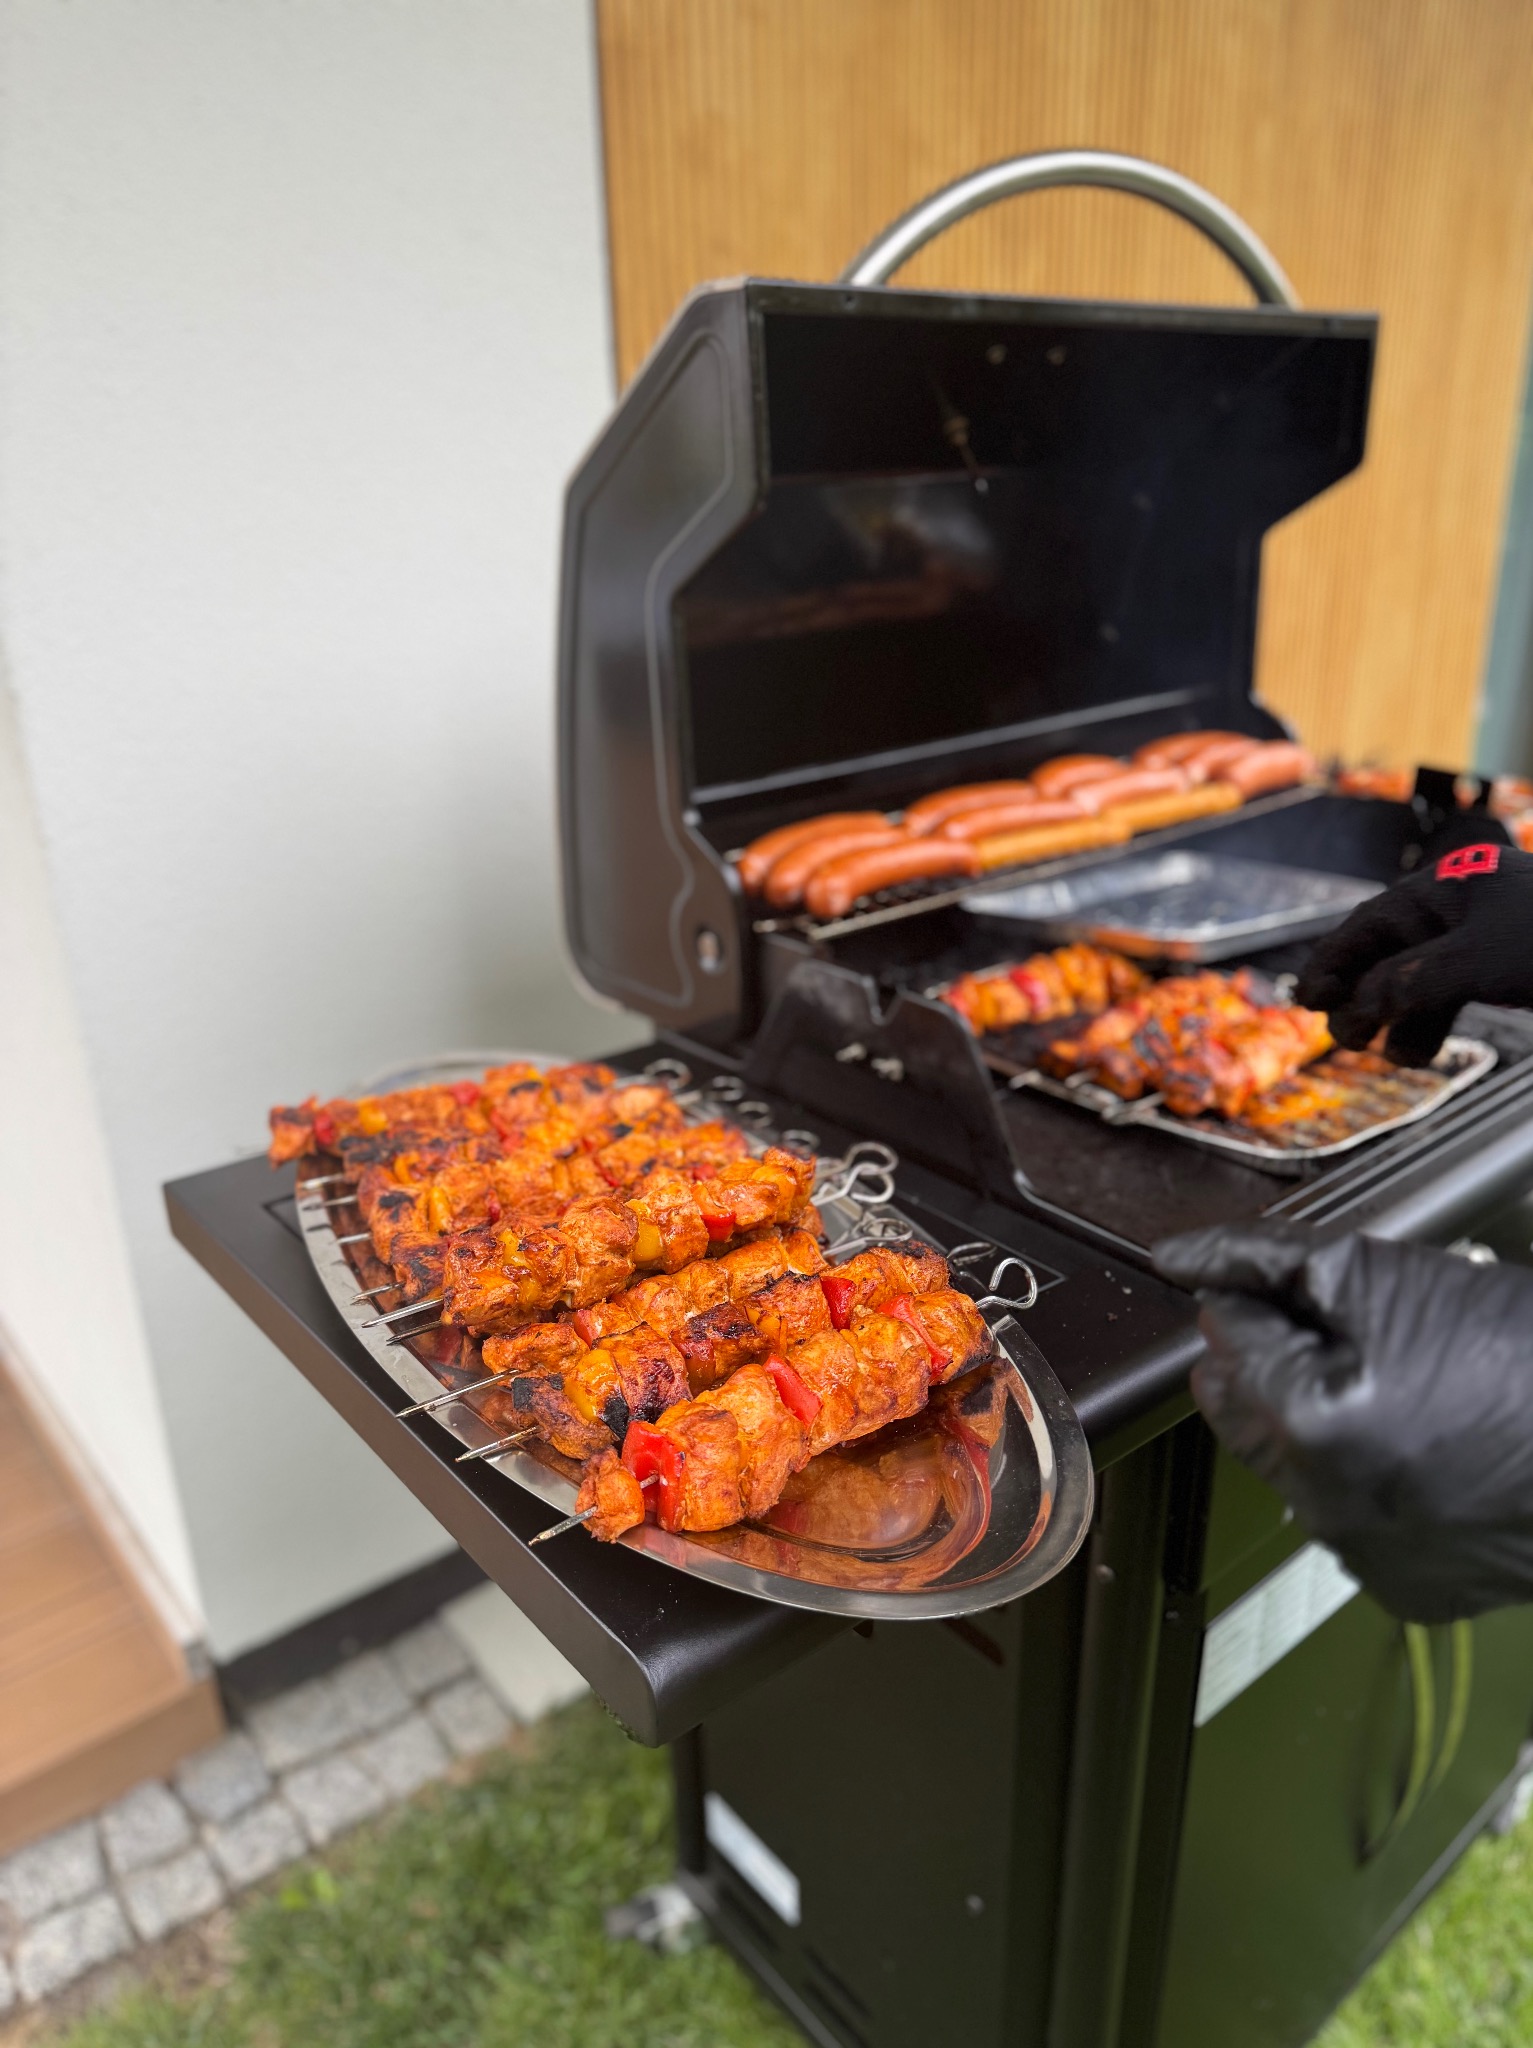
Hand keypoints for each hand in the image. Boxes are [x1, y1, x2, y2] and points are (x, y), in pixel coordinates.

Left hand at [1154, 1221, 1532, 1622]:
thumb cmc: (1528, 1361)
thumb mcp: (1386, 1275)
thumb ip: (1268, 1262)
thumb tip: (1181, 1258)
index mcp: (1304, 1425)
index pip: (1225, 1336)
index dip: (1256, 1294)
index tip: (1292, 1285)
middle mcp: (1320, 1506)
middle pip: (1246, 1405)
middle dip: (1281, 1357)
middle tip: (1360, 1330)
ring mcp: (1363, 1555)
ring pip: (1292, 1461)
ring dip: (1321, 1416)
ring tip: (1410, 1385)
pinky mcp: (1408, 1588)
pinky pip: (1350, 1515)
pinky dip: (1368, 1476)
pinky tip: (1428, 1445)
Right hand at [1295, 841, 1532, 1064]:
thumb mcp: (1481, 958)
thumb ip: (1415, 979)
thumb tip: (1359, 1005)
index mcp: (1440, 889)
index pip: (1366, 924)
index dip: (1330, 963)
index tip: (1306, 1000)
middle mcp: (1450, 911)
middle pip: (1382, 955)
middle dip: (1360, 998)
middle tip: (1349, 1037)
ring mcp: (1471, 941)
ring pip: (1411, 981)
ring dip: (1392, 1019)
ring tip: (1384, 1053)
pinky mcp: (1492, 970)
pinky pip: (1442, 996)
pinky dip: (1423, 1024)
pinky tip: (1412, 1053)